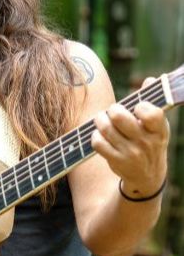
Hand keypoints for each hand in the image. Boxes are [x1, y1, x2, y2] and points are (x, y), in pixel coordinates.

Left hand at [91, 79, 168, 197]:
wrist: (147, 176)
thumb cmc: (148, 139)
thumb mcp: (156, 124)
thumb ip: (151, 101)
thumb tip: (151, 79)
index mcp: (159, 130)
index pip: (150, 113)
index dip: (139, 106)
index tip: (136, 107)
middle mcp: (147, 143)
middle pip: (118, 116)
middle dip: (112, 109)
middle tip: (113, 112)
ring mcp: (132, 154)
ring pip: (105, 127)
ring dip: (100, 120)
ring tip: (103, 120)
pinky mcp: (117, 161)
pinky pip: (97, 141)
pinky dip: (95, 135)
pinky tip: (101, 136)